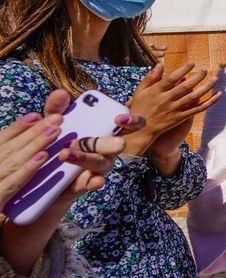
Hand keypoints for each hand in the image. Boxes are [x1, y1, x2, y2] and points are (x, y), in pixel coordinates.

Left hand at [0, 89, 124, 204]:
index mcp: (104, 132)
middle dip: (107, 142)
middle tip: (87, 139)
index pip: (128, 125)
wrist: (41, 177)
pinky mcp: (86, 184)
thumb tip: (60, 93)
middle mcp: (106, 150)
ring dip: (86, 158)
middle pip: (117, 145)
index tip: (119, 119)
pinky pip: (94, 183)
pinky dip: (94, 182)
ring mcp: (98, 168)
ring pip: (102, 163)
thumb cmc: (54, 145)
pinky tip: (92, 180)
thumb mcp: (50, 126)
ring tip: (65, 153)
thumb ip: (55, 110)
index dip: (132, 121)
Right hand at [126, 62, 219, 159]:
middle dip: (197, 77)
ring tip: (215, 79)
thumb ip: (150, 77)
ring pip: (193, 97)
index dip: (183, 70)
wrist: (140, 130)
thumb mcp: (140, 91)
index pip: (172, 78)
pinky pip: (197, 109)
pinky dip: (209, 102)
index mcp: (156, 92)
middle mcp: (166, 100)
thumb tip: (160, 64)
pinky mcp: (180, 118)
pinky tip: (218, 95)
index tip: (192, 63)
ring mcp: (174, 110)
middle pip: (184, 87)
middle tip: (205, 69)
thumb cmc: (140, 108)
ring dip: (206, 88)